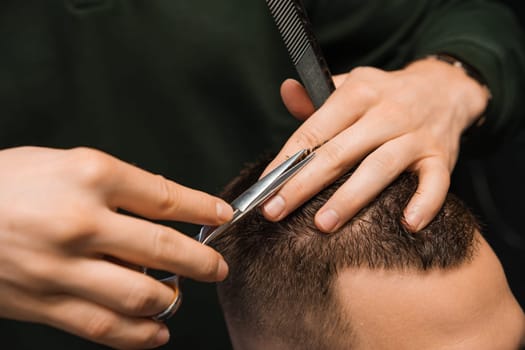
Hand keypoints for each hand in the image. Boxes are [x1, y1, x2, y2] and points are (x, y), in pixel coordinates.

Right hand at [0, 146, 232, 348]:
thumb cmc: (8, 183)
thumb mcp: (64, 162)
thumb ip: (117, 186)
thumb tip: (164, 205)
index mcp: (90, 175)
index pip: (165, 197)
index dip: (203, 209)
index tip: (222, 216)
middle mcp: (81, 221)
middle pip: (163, 248)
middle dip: (202, 261)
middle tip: (218, 267)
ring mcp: (63, 267)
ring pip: (141, 293)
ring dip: (172, 298)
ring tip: (181, 294)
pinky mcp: (45, 303)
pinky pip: (105, 326)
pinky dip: (140, 334)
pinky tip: (157, 331)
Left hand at [262, 57, 488, 231]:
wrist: (445, 88)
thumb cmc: (386, 94)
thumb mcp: (352, 86)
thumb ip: (317, 97)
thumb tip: (286, 91)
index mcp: (358, 93)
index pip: (315, 130)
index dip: (287, 160)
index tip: (265, 186)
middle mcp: (387, 112)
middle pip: (340, 152)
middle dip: (304, 184)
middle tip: (276, 211)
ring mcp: (416, 135)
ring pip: (380, 167)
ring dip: (351, 197)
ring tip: (324, 224)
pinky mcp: (441, 156)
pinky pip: (436, 182)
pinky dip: (425, 202)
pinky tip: (407, 224)